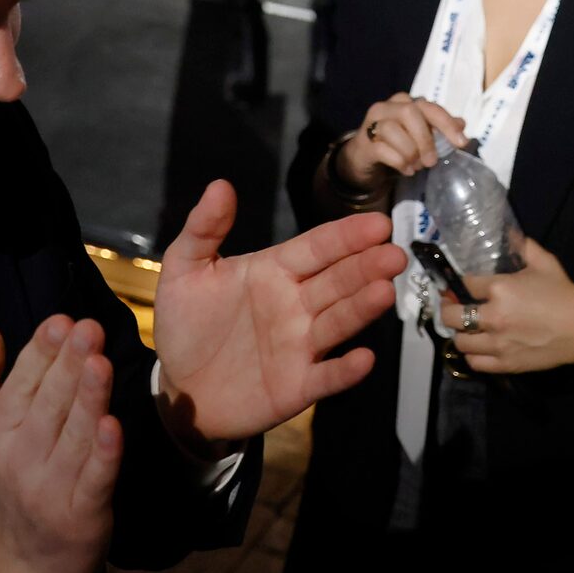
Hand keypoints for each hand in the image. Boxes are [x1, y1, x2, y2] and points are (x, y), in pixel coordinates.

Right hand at [0, 315, 121, 572]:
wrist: (19, 566)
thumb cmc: (4, 485)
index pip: (21, 383)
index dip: (42, 352)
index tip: (62, 321)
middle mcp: (19, 457)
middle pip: (49, 404)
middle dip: (69, 365)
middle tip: (88, 329)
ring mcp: (50, 487)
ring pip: (73, 436)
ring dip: (87, 400)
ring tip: (100, 363)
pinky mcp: (82, 514)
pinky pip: (93, 480)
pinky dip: (102, 455)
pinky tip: (112, 428)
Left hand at [152, 179, 404, 443]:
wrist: (178, 388)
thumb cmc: (186, 324)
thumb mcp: (185, 271)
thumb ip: (203, 229)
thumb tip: (220, 184)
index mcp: (275, 270)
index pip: (318, 248)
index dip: (346, 236)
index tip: (377, 223)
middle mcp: (296, 305)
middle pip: (338, 281)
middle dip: (366, 266)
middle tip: (395, 253)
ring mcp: (300, 346)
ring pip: (338, 321)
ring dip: (362, 308)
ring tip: (385, 291)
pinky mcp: (297, 386)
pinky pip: (326, 376)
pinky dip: (345, 370)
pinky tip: (364, 359)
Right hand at [330, 97, 472, 194]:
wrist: (364, 158)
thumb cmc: (397, 144)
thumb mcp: (420, 136)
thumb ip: (439, 128)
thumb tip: (461, 124)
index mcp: (405, 102)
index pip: (429, 107)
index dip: (446, 123)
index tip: (461, 143)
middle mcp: (387, 107)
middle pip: (410, 113)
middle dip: (425, 139)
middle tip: (432, 162)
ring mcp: (372, 123)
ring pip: (393, 130)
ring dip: (410, 152)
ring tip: (417, 166)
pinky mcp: (364, 142)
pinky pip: (382, 150)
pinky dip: (399, 162)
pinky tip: (407, 170)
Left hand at [439, 238, 573, 375]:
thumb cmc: (564, 293)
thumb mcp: (544, 262)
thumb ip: (522, 246)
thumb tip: (508, 233)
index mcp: (500, 289)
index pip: (464, 284)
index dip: (458, 283)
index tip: (458, 284)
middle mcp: (493, 317)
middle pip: (451, 316)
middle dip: (448, 309)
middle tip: (454, 306)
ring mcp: (498, 344)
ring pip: (460, 342)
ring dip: (460, 333)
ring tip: (467, 327)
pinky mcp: (506, 364)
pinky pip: (474, 363)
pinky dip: (472, 355)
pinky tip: (478, 346)